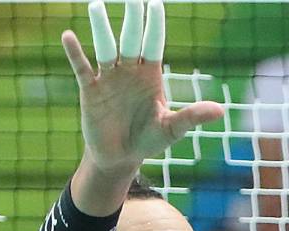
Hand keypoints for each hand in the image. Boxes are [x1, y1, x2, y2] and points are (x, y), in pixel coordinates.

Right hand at [63, 0, 224, 184]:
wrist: (120, 157)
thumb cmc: (148, 140)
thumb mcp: (171, 129)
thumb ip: (192, 117)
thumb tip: (220, 111)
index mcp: (150, 75)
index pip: (153, 44)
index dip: (154, 25)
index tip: (155, 3)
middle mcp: (129, 71)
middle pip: (130, 39)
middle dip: (132, 18)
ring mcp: (108, 78)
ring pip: (105, 47)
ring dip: (101, 28)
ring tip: (96, 4)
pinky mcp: (90, 90)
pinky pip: (82, 68)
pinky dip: (75, 53)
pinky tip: (68, 36)